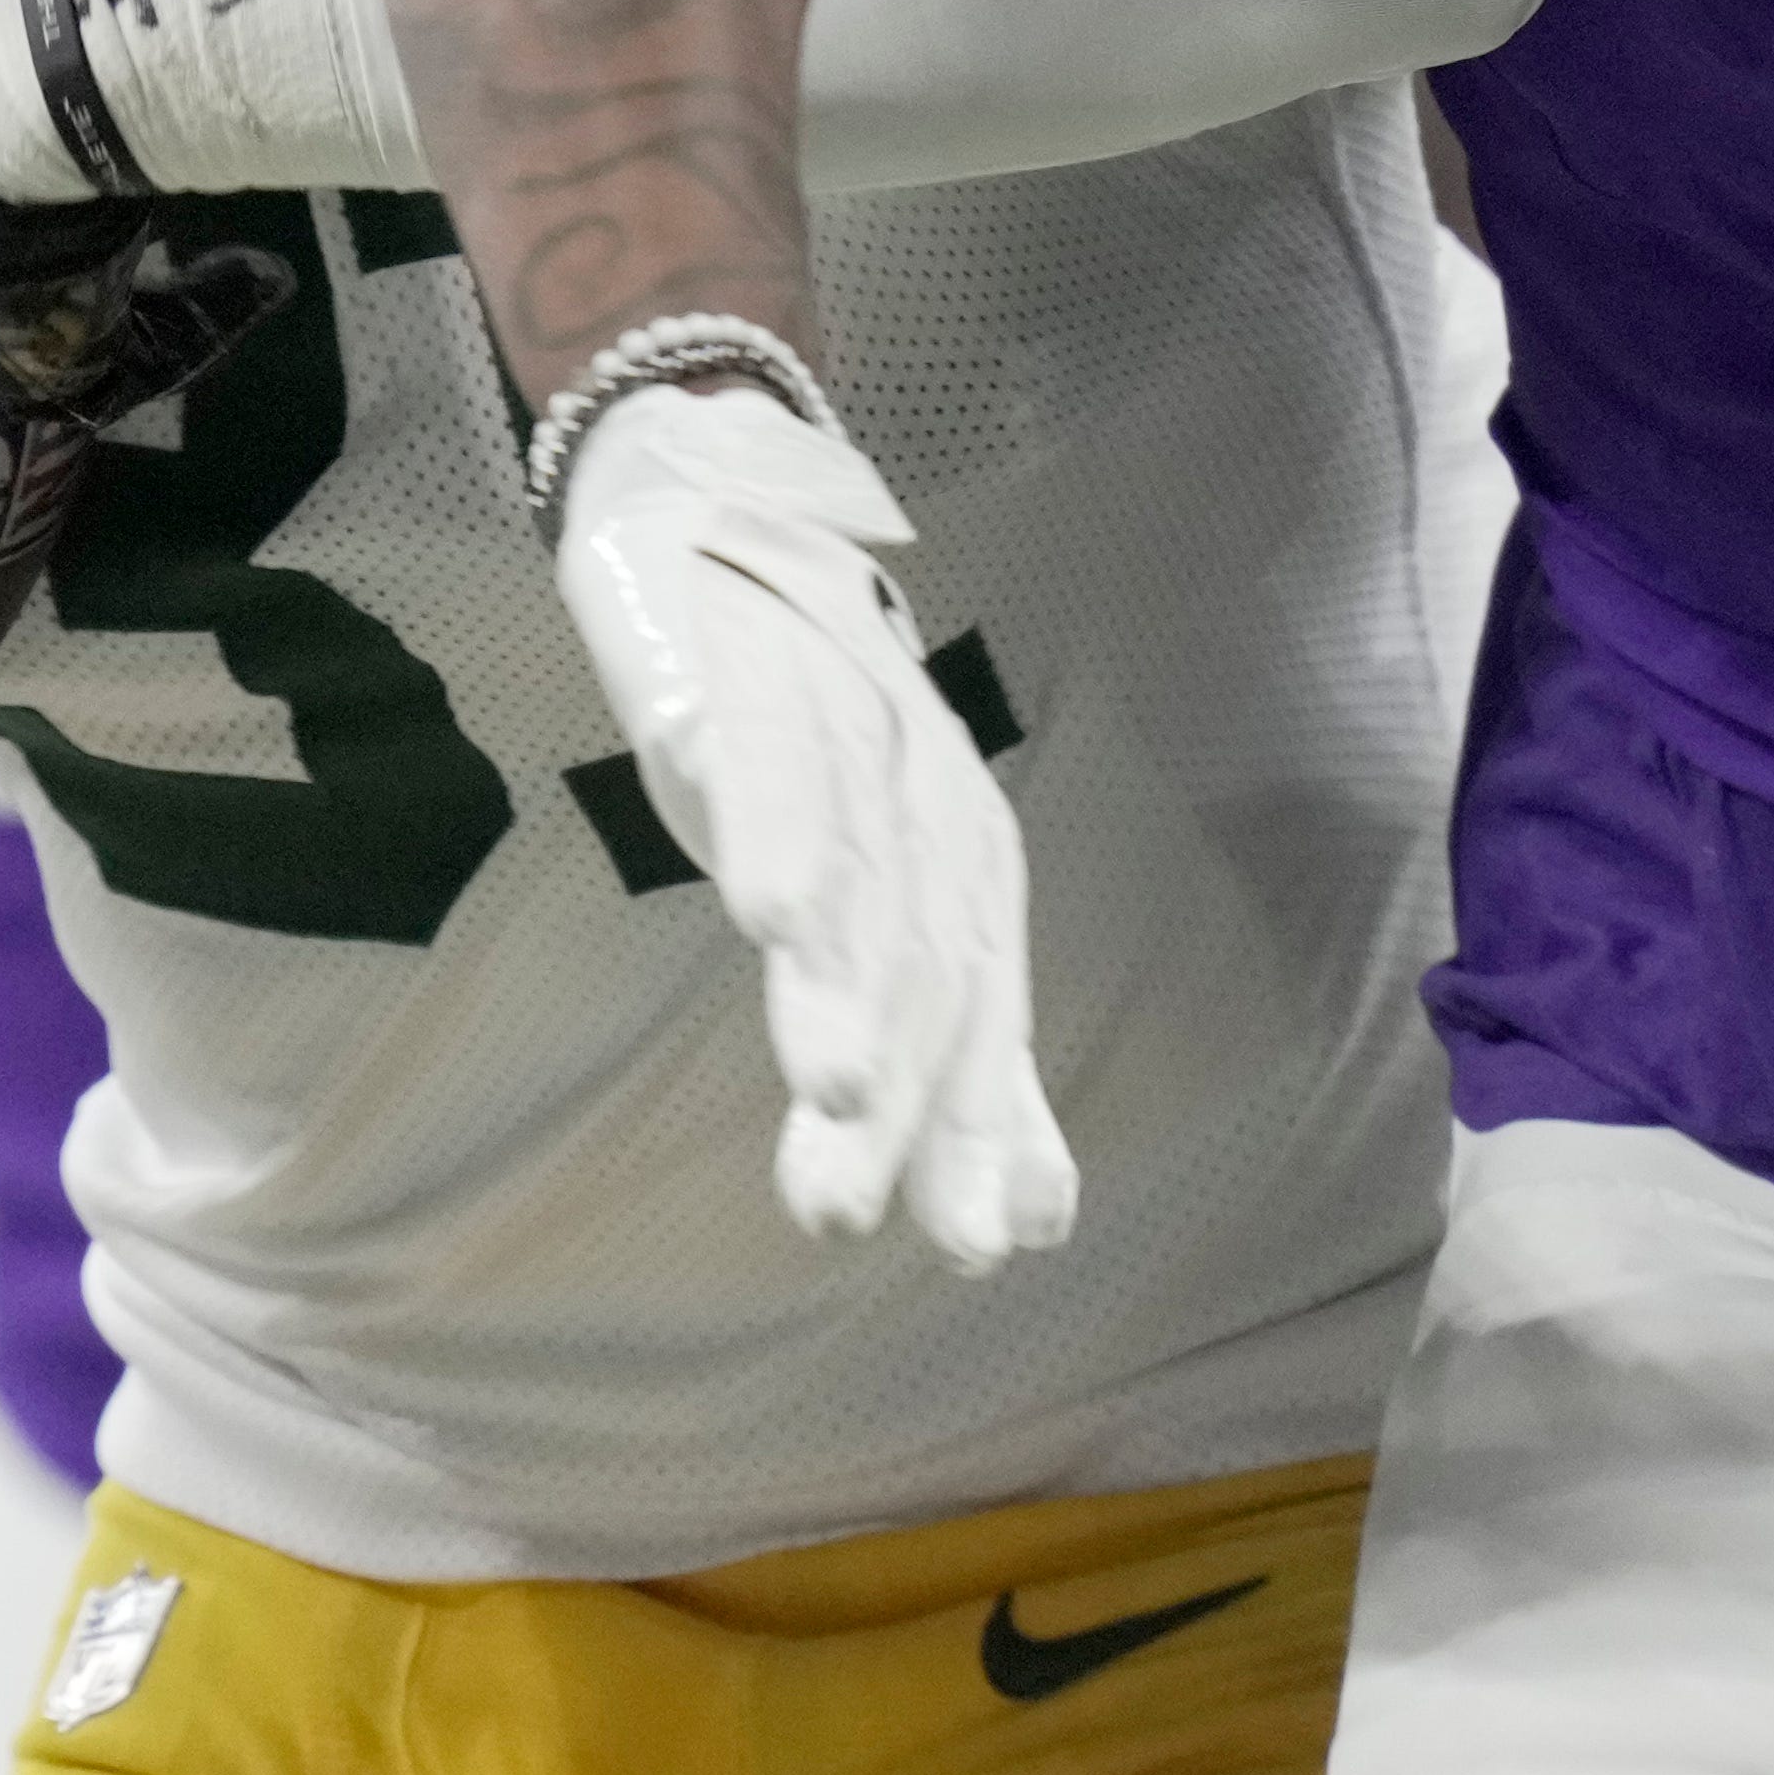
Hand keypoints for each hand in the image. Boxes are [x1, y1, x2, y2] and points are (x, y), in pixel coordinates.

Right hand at [551, 376, 1075, 1265]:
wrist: (736, 527)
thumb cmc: (809, 747)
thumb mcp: (888, 896)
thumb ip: (964, 1057)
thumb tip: (1037, 1226)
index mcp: (960, 864)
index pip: (980, 1013)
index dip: (981, 1127)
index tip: (974, 1248)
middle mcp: (923, 807)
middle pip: (921, 965)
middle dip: (902, 1095)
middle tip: (853, 1211)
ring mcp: (843, 740)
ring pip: (856, 879)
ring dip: (844, 983)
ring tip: (836, 1092)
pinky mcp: (753, 682)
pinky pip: (774, 763)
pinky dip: (778, 832)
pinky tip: (768, 910)